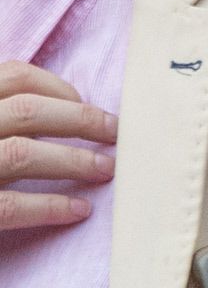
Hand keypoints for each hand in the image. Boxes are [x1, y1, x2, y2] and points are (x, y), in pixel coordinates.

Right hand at [0, 61, 115, 231]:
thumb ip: (3, 115)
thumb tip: (64, 108)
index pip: (12, 76)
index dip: (56, 87)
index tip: (85, 103)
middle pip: (27, 111)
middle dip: (80, 121)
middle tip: (116, 134)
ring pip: (23, 154)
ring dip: (74, 161)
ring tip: (107, 170)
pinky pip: (11, 206)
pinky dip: (50, 206)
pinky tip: (79, 210)